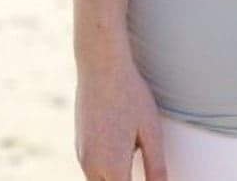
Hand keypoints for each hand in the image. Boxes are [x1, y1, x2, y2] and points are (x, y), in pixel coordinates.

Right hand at [74, 52, 167, 180]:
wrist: (101, 66)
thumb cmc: (130, 95)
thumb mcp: (150, 131)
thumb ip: (156, 167)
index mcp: (113, 168)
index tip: (152, 177)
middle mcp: (92, 167)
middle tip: (139, 153)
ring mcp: (82, 156)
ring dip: (116, 177)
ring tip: (132, 148)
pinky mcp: (79, 145)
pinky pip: (93, 169)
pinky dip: (107, 169)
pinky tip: (122, 144)